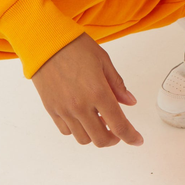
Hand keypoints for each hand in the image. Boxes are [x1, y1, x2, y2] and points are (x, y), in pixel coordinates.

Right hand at [31, 33, 143, 147]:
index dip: (131, 136)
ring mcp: (64, 110)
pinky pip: (66, 131)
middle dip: (114, 139)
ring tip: (100, 120)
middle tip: (118, 130)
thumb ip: (117, 85)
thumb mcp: (104, 61)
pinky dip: (78, 129)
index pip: (118, 125)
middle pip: (101, 139)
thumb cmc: (76, 47)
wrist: (46, 43)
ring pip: (83, 138)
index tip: (138, 140)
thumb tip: (130, 102)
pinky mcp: (52, 110)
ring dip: (95, 135)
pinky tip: (83, 116)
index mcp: (98, 92)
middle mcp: (81, 106)